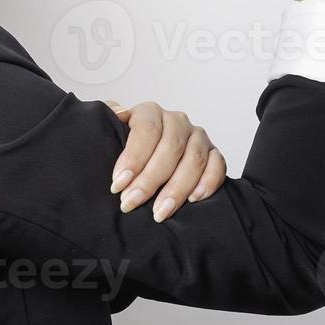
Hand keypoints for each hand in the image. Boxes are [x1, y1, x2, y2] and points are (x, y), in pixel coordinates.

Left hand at [104, 100, 226, 221]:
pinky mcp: (213, 153)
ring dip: (176, 189)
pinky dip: (209, 182)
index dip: (133, 157)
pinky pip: (218, 165)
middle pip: (169, 148)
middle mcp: (176, 121)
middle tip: (131, 203)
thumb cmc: (125, 148)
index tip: (118, 184)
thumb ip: (106, 120)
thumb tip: (110, 115)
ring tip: (159, 212)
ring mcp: (197, 136)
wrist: (146, 155)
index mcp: (150, 112)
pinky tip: (194, 199)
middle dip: (149, 180)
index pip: (146, 129)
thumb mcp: (110, 131)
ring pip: (193, 160)